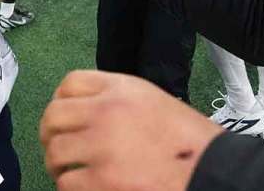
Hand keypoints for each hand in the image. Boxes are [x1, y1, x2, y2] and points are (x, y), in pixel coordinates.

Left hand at [40, 70, 222, 190]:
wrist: (213, 172)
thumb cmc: (190, 144)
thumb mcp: (154, 103)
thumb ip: (118, 102)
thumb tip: (86, 114)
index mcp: (122, 90)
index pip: (70, 84)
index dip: (59, 102)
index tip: (62, 119)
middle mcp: (107, 112)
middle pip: (54, 117)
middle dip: (50, 136)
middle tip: (56, 150)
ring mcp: (102, 147)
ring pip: (55, 152)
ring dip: (58, 166)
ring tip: (70, 173)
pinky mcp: (102, 181)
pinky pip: (66, 184)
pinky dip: (70, 189)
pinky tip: (85, 189)